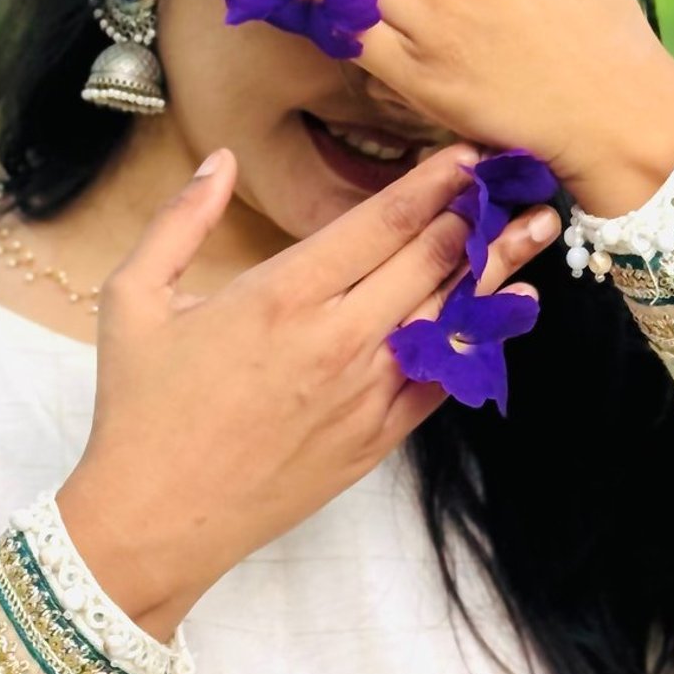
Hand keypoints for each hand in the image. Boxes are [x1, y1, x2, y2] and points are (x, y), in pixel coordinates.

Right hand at [56, 144, 556, 638]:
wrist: (155, 520)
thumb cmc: (139, 410)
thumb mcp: (133, 301)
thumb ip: (180, 222)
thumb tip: (221, 161)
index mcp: (280, 297)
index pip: (380, 223)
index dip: (433, 183)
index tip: (468, 153)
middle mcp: (334, 341)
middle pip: (430, 262)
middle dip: (479, 214)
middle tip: (521, 179)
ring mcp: (362, 395)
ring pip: (448, 317)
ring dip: (495, 269)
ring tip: (539, 231)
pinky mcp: (374, 440)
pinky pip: (442, 381)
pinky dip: (480, 341)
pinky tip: (510, 311)